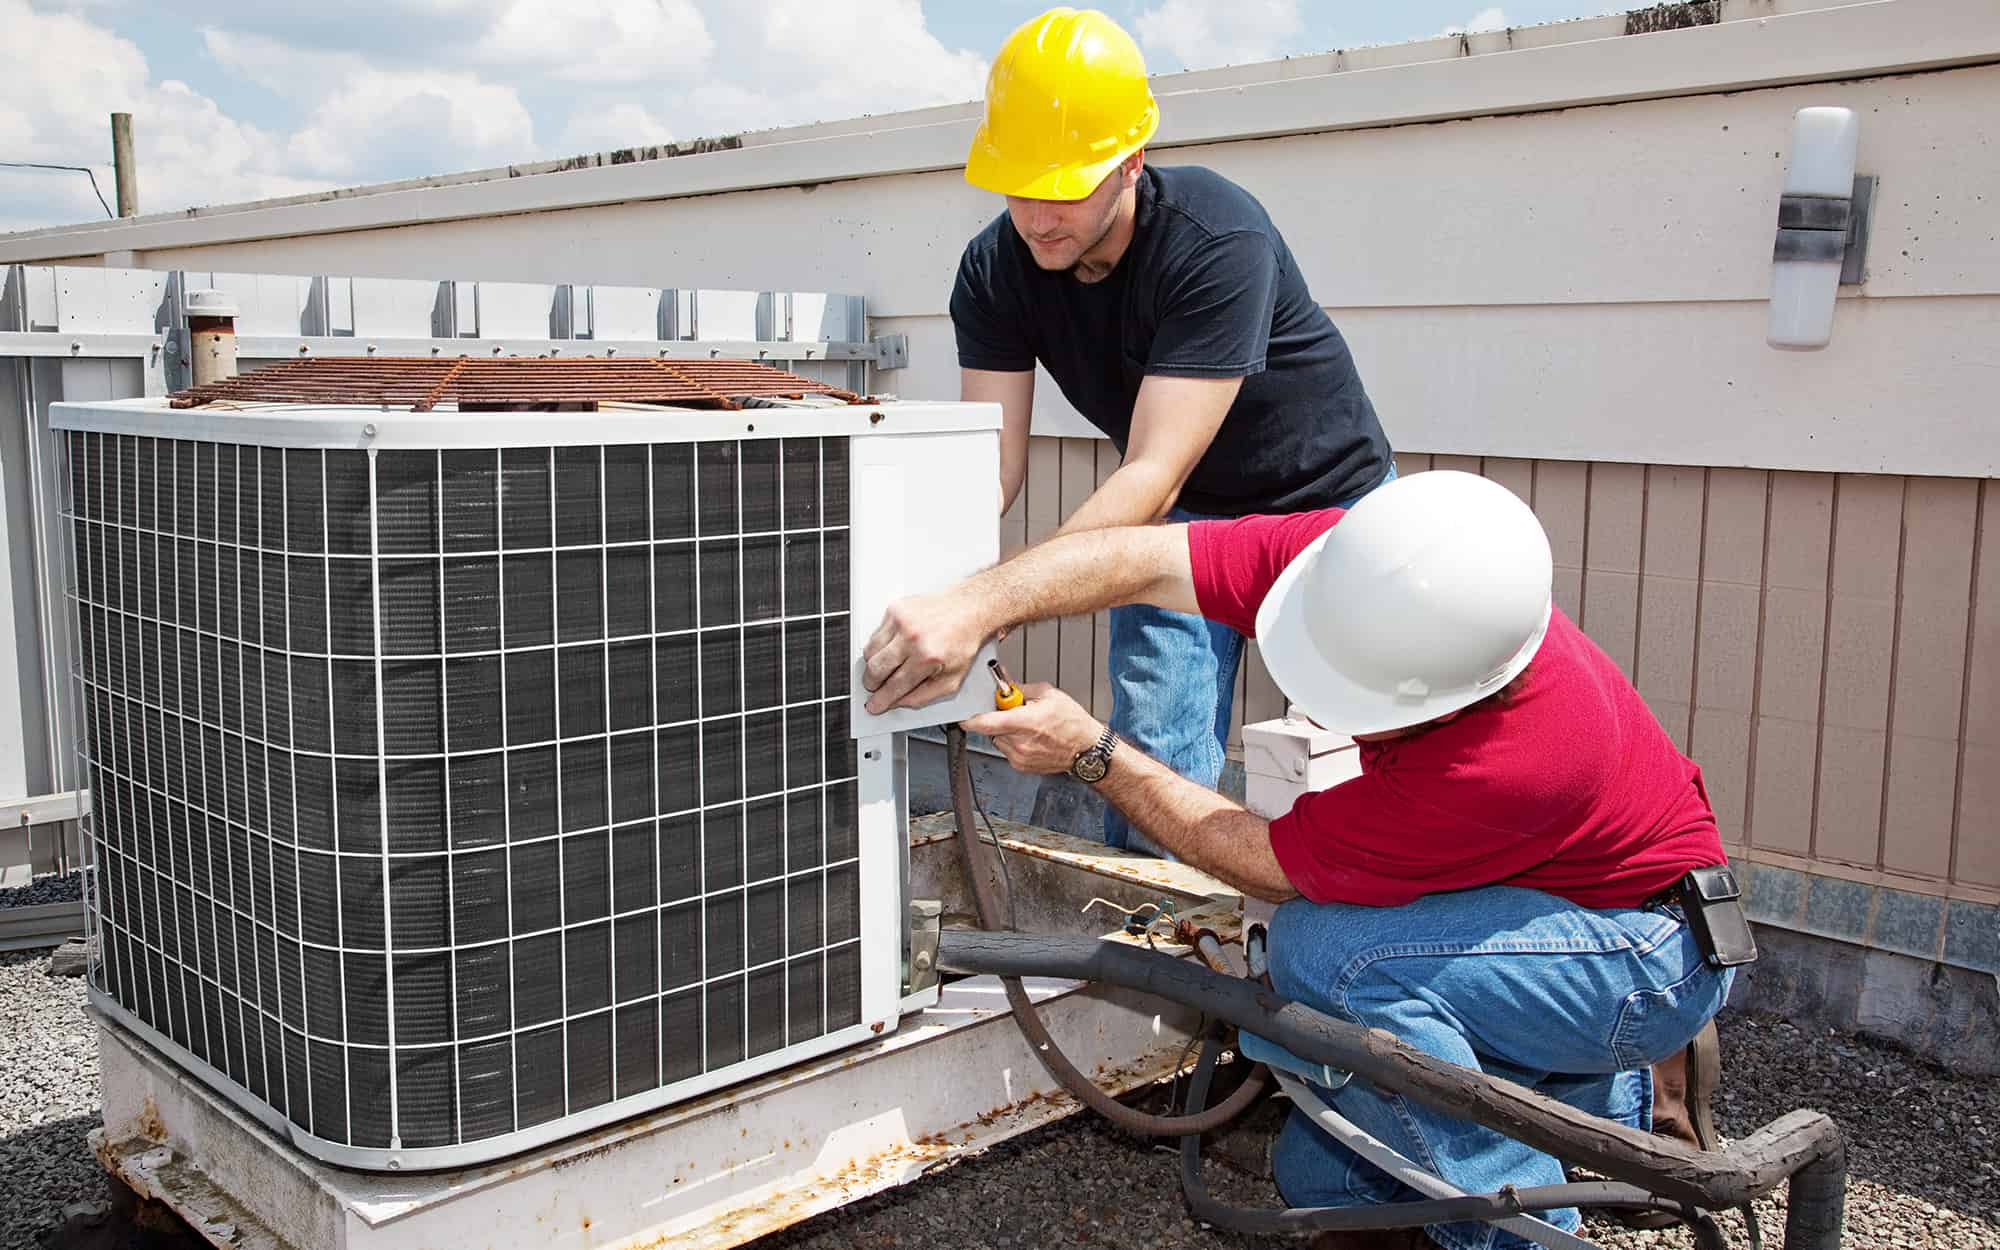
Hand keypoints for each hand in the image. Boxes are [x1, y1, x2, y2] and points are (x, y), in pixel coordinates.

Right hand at [861, 589, 995, 713]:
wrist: (969, 609)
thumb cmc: (963, 640)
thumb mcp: (952, 679)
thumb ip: (924, 696)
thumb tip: (899, 702)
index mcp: (928, 656)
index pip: (895, 686)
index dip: (881, 700)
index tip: (875, 704)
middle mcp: (912, 637)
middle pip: (876, 669)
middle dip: (872, 684)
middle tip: (875, 688)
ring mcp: (901, 620)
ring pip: (869, 652)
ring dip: (873, 665)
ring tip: (885, 668)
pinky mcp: (895, 608)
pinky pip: (874, 635)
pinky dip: (878, 646)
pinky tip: (892, 648)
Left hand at [961, 684, 1102, 774]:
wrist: (1087, 750)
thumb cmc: (1073, 723)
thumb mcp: (1049, 695)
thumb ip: (1021, 688)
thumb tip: (1004, 683)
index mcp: (1026, 723)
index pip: (987, 723)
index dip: (971, 719)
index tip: (964, 715)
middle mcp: (1021, 743)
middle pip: (992, 729)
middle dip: (998, 718)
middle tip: (1014, 712)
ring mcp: (1020, 757)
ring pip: (999, 739)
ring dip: (1006, 731)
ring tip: (1027, 727)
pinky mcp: (1021, 767)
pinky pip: (1007, 750)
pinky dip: (1014, 742)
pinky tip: (1031, 739)